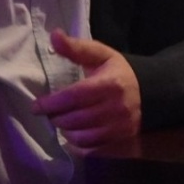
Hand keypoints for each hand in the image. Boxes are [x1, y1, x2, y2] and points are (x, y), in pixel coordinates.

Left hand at [32, 29, 141, 148]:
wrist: (148, 92)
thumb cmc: (117, 71)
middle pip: (75, 119)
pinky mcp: (119, 139)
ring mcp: (119, 126)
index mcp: (109, 84)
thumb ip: (76, 47)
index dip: (51, 103)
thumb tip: (54, 35)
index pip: (73, 97)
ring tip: (60, 121)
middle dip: (55, 117)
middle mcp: (116, 107)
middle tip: (48, 112)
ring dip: (64, 131)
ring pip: (81, 136)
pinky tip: (72, 133)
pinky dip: (76, 143)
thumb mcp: (99, 54)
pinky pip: (91, 147)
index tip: (36, 106)